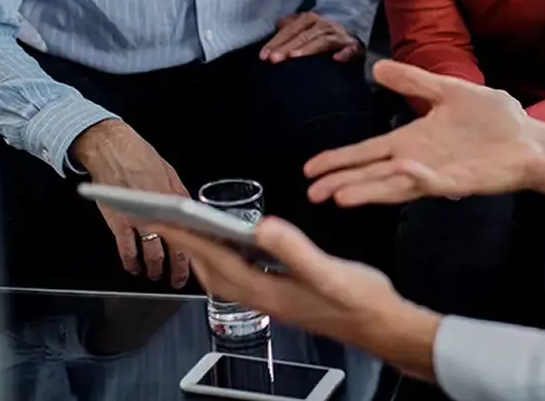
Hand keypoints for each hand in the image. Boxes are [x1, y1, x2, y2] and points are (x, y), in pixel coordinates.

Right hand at [71, 119, 190, 287]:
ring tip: (156, 277)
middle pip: (177, 247)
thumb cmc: (143, 158)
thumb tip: (189, 213)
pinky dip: (131, 262)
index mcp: (179, 199)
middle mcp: (162, 212)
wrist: (115, 151)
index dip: (201, 249)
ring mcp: (141, 220)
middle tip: (180, 280)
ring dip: (156, 269)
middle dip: (180, 268)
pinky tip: (134, 269)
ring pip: (153, 253)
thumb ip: (180, 196)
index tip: (205, 261)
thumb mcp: (171, 175)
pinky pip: (127, 250)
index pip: (196, 231)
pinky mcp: (120, 224)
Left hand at [152, 217, 439, 380]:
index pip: (217, 261)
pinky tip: (237, 248)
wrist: (381, 326)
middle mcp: (264, 298)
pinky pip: (243, 277)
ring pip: (225, 276)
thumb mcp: (329, 271)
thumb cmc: (359, 300)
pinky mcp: (284, 298)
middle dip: (187, 245)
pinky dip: (229, 259)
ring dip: (205, 254)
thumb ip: (294, 250)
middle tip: (164, 221)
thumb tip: (262, 227)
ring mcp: (273, 300)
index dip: (189, 238)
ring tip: (192, 232)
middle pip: (212, 271)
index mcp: (269, 292)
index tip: (163, 219)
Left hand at [259, 12, 362, 62]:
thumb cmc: (322, 32)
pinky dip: (344, 53)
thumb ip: (289, 26)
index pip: (290, 29)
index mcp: (310, 19)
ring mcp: (338, 35)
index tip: (264, 56)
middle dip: (288, 47)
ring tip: (294, 57)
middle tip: (274, 59)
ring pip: (322, 41)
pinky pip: (350, 49)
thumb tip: (276, 25)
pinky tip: (336, 59)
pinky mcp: (353, 46)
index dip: (276, 42)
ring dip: (309, 48)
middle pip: (303, 35)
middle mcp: (323, 24)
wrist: (352, 32)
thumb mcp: (304, 26)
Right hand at [304, 59, 543, 206]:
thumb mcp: (448, 91)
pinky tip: (401, 171)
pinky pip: (433, 184)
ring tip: (339, 195)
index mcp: (412, 141)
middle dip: (343, 182)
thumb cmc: (492, 119)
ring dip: (369, 190)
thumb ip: (414, 82)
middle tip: (311, 193)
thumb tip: (378, 67)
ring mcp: (436, 174)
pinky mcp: (459, 183)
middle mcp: (417, 161)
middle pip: (372, 174)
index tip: (310, 168)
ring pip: (394, 185)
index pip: (368, 152)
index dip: (340, 159)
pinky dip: (417, 180)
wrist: (528, 137)